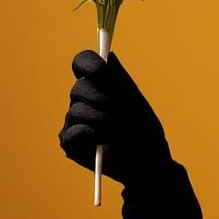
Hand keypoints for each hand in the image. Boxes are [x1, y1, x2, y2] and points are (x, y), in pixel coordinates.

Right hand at [58, 50, 172, 186]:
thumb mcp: (135, 102)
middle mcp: (83, 99)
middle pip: (79, 87)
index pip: (82, 62)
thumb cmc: (144, 131)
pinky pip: (72, 133)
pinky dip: (89, 136)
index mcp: (99, 83)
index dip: (88, 63)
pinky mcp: (69, 142)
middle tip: (119, 111)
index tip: (99, 70)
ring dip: (101, 121)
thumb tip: (109, 55)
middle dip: (101, 98)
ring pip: (77, 111)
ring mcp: (74, 120)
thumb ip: (119, 79)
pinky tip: (102, 143)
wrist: (149, 163)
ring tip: (117, 133)